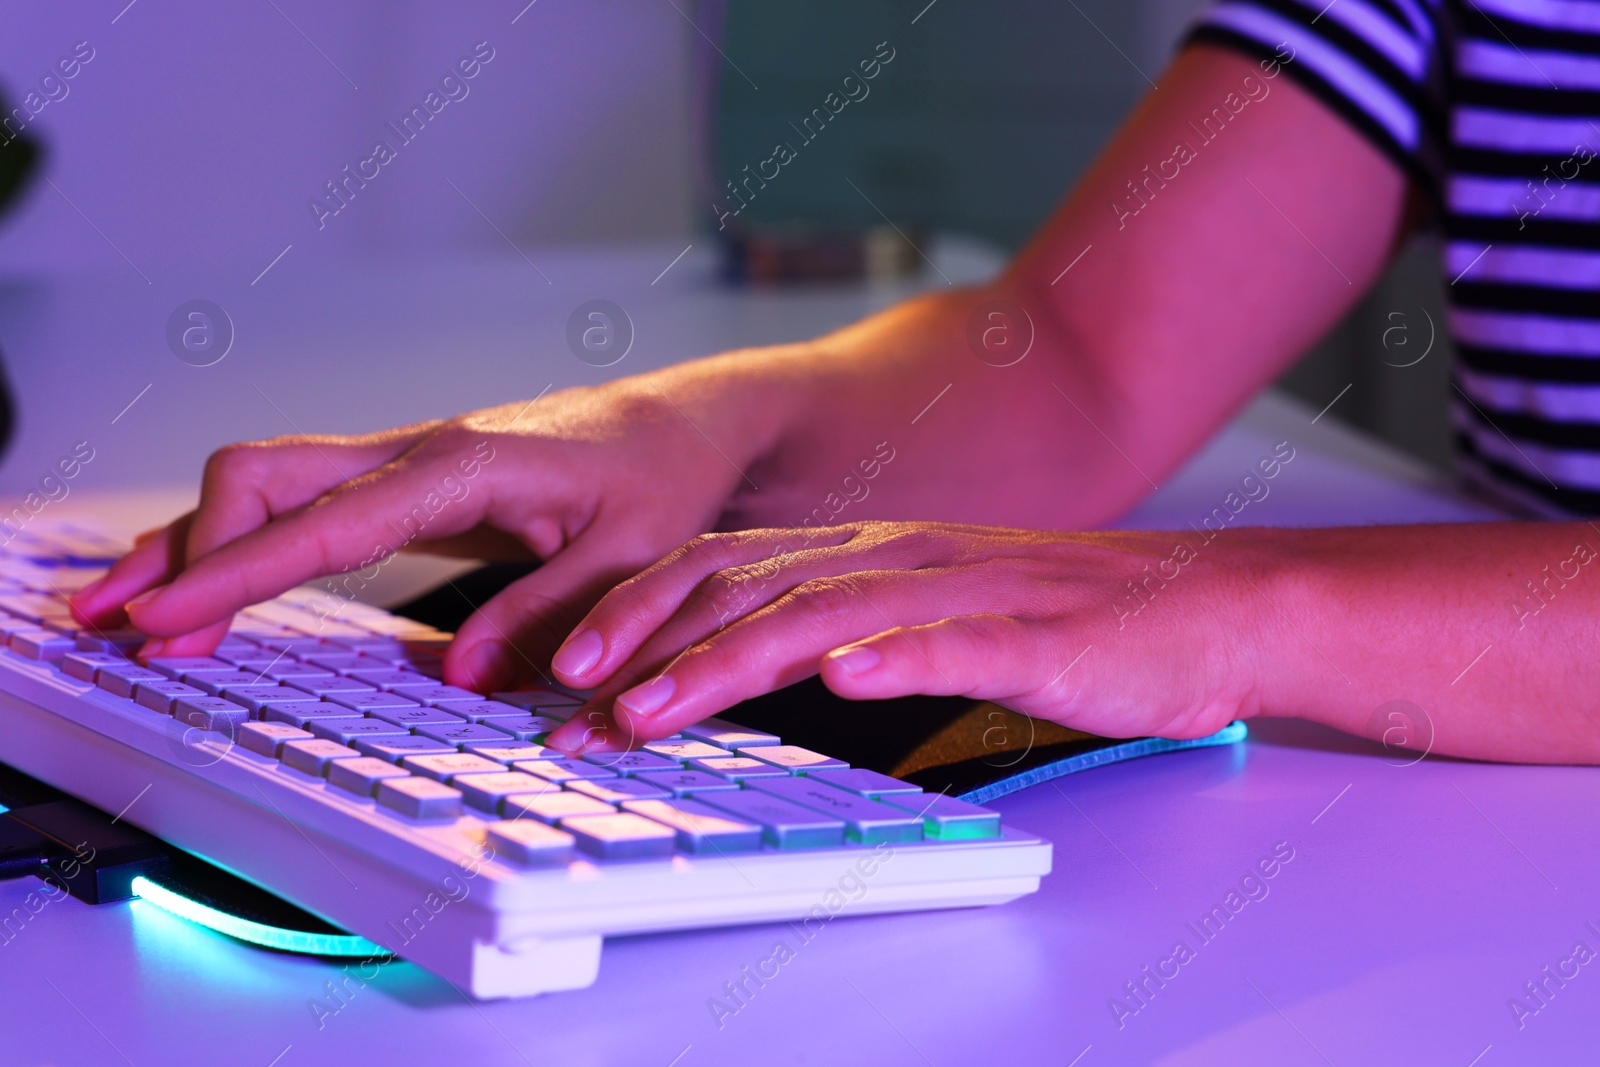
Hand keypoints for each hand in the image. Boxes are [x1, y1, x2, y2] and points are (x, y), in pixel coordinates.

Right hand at [70, 374, 788, 690]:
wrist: (680, 425)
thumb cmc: (660, 479)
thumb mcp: (633, 554)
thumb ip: (552, 611)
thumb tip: (459, 675)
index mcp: (464, 467)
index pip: (324, 523)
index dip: (235, 573)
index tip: (164, 621)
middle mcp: (417, 452)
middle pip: (261, 477)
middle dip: (184, 548)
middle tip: (128, 633)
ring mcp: (404, 461)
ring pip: (266, 482)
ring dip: (194, 542)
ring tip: (127, 613)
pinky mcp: (405, 481)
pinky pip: (299, 501)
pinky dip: (240, 539)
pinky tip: (207, 582)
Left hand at [542, 521, 1278, 751]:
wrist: (1206, 605)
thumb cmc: (1063, 620)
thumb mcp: (927, 616)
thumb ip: (841, 629)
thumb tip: (743, 665)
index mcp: (869, 555)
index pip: (731, 570)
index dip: (641, 611)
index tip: (567, 666)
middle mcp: (901, 559)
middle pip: (753, 586)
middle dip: (651, 637)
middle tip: (571, 689)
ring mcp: (968, 591)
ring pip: (829, 615)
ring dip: (734, 659)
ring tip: (659, 703)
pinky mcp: (1038, 632)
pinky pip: (960, 641)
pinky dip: (899, 657)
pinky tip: (850, 680)